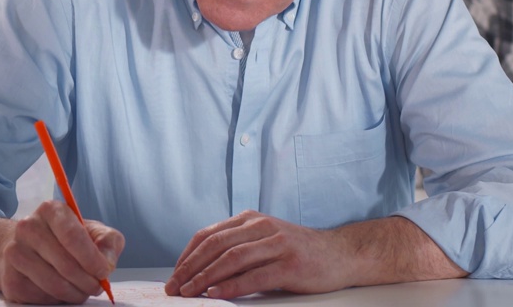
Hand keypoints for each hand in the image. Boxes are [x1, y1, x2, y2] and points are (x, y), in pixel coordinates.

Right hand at [0, 200, 124, 303]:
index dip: (91, 258)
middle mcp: (28, 227)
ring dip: (75, 293)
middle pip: (65, 264)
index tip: (103, 271)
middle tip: (96, 287)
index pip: (72, 236)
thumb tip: (107, 264)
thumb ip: (108, 242)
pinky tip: (62, 290)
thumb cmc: (63, 238)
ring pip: (54, 284)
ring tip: (82, 290)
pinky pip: (42, 297)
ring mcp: (15, 253)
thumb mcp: (92, 231)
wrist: (25, 247)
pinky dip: (58, 299)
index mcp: (50, 210)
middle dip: (87, 281)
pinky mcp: (10, 279)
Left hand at [164, 211, 351, 299]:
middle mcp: (262, 226)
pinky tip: (217, 293)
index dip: (187, 255)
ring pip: (232, 258)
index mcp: (250, 219)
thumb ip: (237, 245)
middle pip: (216, 245)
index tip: (173, 275)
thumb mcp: (264, 239)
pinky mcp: (290, 264)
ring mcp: (277, 244)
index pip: (208, 234)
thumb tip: (199, 268)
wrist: (339, 254)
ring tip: (190, 292)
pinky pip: (255, 275)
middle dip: (190, 268)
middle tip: (175, 287)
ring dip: (206, 277)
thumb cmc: (297, 250)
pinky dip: (232, 285)